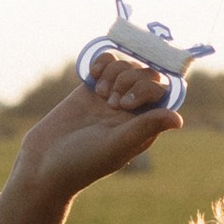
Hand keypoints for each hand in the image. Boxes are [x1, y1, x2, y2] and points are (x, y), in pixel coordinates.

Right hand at [0, 53, 183, 223]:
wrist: (44, 162)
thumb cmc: (83, 160)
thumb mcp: (116, 145)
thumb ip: (146, 127)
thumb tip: (179, 119)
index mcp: (145, 125)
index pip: (162, 93)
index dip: (146, 88)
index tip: (123, 105)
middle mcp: (132, 110)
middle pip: (146, 74)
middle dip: (129, 79)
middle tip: (110, 102)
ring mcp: (112, 97)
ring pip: (127, 65)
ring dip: (114, 72)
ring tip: (100, 94)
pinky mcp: (92, 89)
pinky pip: (107, 63)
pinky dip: (103, 61)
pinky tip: (92, 73)